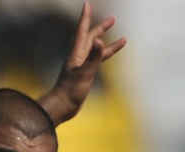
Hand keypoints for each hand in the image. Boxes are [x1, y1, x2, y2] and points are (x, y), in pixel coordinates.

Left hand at [38, 3, 126, 125]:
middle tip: (112, 20)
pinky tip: (108, 56)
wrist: (62, 107)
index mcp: (76, 54)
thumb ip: (93, 57)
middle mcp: (78, 57)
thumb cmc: (70, 91)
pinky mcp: (84, 76)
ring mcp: (81, 66)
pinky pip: (96, 62)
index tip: (87, 4)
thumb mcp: (84, 73)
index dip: (85, 17)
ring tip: (122, 40)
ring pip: (96, 51)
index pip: (82, 31)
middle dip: (101, 28)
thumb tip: (99, 41)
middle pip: (91, 38)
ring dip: (107, 44)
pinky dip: (103, 57)